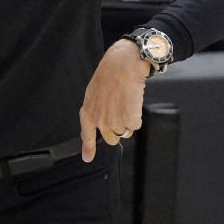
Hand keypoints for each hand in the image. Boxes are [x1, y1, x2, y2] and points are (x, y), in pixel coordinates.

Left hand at [79, 39, 150, 161]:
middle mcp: (99, 120)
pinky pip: (136, 126)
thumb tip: (100, 124)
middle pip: (111, 139)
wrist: (122, 65)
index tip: (88, 158)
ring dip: (128, 121)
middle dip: (117, 130)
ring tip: (125, 103)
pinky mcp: (129, 120)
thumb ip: (95, 110)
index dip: (88, 148)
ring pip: (125, 132)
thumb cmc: (109, 75)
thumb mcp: (93, 93)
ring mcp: (114, 122)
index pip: (86, 135)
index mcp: (87, 112)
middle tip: (119, 112)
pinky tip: (132, 102)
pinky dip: (137, 116)